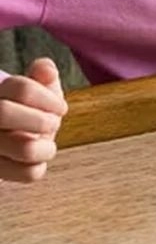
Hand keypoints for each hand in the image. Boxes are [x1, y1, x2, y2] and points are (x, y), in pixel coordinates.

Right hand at [0, 57, 67, 184]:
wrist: (11, 140)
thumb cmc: (28, 112)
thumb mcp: (38, 89)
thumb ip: (42, 74)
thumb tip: (46, 69)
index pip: (20, 89)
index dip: (47, 98)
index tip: (61, 108)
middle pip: (4, 113)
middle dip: (40, 120)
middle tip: (53, 124)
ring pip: (22, 148)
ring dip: (46, 147)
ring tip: (48, 146)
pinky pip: (27, 174)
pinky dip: (39, 168)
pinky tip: (36, 161)